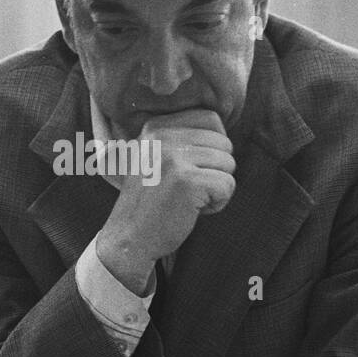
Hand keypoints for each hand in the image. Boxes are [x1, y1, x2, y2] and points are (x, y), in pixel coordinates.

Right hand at [97, 109, 235, 293]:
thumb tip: (223, 130)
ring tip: (189, 199)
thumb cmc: (150, 202)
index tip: (191, 169)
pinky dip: (218, 203)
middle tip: (189, 189)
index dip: (213, 146)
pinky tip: (194, 210)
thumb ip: (180, 139)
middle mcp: (163, 137)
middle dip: (215, 170)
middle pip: (223, 143)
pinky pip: (227, 185)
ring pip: (228, 164)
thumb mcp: (154, 158)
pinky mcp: (187, 182)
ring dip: (216, 188)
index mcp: (155, 127)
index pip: (210, 119)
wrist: (129, 238)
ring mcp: (174, 158)